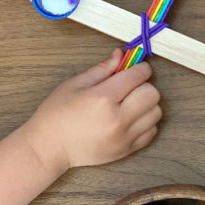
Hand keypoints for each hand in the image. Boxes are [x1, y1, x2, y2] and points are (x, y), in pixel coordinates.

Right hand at [22, 49, 161, 172]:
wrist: (49, 148)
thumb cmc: (57, 114)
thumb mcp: (75, 85)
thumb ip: (102, 69)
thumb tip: (121, 54)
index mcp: (102, 98)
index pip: (138, 76)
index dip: (141, 68)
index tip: (138, 68)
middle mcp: (117, 119)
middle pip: (152, 94)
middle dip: (144, 86)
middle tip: (130, 87)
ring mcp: (124, 137)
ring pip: (156, 112)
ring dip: (147, 105)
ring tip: (130, 104)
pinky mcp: (127, 150)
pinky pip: (152, 131)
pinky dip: (146, 122)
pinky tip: (130, 119)